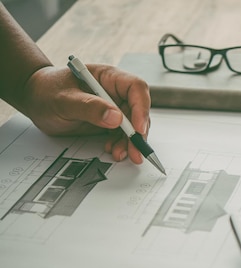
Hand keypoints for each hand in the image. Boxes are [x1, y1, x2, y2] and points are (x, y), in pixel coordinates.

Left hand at [22, 64, 150, 163]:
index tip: (137, 128)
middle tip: (135, 151)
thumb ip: (88, 107)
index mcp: (108, 77)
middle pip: (138, 111)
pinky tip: (111, 149)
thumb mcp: (64, 100)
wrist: (36, 100)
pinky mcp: (109, 122)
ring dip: (129, 142)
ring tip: (119, 153)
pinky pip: (122, 135)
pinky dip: (121, 145)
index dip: (141, 108)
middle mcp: (115, 92)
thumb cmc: (46, 91)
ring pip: (132, 126)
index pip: (135, 88)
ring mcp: (113, 108)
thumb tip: (115, 117)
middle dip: (138, 133)